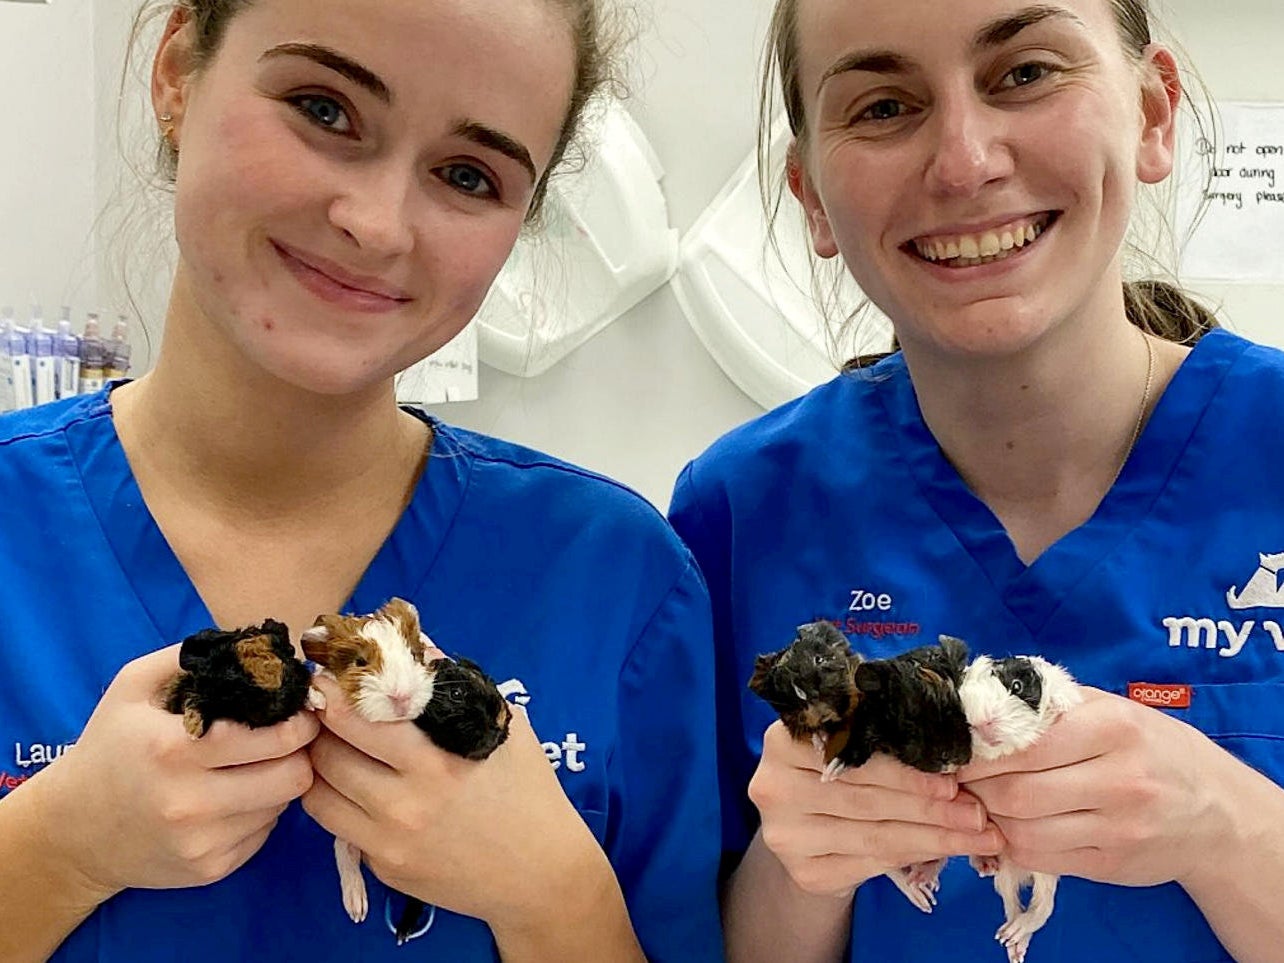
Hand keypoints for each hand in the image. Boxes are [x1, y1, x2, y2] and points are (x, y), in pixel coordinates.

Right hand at [31, 644, 317, 895]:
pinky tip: (234, 797)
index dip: (301, 721)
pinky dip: (260, 812)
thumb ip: (194, 655)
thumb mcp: (134, 686)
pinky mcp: (210, 870)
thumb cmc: (111, 746)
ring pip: (284, 805)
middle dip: (300, 752)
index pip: (277, 738)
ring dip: (280, 782)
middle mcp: (189, 803)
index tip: (300, 710)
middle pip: (294, 777)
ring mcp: (201, 843)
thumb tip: (258, 645)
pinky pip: (265, 833)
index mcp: (174, 749)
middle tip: (291, 738)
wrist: (72, 832)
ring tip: (256, 765)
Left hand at [302, 673, 610, 932]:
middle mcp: (403, 805)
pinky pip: (339, 828)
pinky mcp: (382, 869)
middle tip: (325, 711)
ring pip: (318, 796)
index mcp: (434, 762)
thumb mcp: (501, 726)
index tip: (328, 677)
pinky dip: (341, 803)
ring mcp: (387, 843)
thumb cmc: (527, 788)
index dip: (334, 694)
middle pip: (327, 756)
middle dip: (321, 728)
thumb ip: (452, 684)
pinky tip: (360, 788)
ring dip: (320, 766)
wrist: (541, 873)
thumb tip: (410, 642)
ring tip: (334, 747)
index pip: (356, 720)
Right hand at [748, 720, 1002, 898]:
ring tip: (978, 835)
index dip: (905, 772)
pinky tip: (946, 849)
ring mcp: (784, 834)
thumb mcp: (855, 738)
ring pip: (874, 836)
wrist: (808, 818)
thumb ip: (885, 737)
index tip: (954, 782)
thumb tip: (953, 753)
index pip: (852, 757)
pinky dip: (914, 856)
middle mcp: (773, 786)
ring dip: (934, 836)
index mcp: (783, 739)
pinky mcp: (802, 871)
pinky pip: (870, 864)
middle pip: (866, 799)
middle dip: (930, 808)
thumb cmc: (842, 766)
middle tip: (978, 814)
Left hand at [958, 687, 1227, 886]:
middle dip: (975, 787)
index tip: (953, 750)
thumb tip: (978, 702)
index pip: (1024, 744)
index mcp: (1114, 728)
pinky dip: (1010, 843)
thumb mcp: (1110, 708)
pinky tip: (1005, 826)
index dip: (978, 751)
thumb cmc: (1151, 747)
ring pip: (1023, 829)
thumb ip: (1049, 704)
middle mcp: (1120, 780)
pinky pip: (1040, 858)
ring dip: (988, 817)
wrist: (1216, 812)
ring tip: (977, 801)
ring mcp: (1118, 828)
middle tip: (956, 779)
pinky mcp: (1111, 865)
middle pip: (1017, 791)